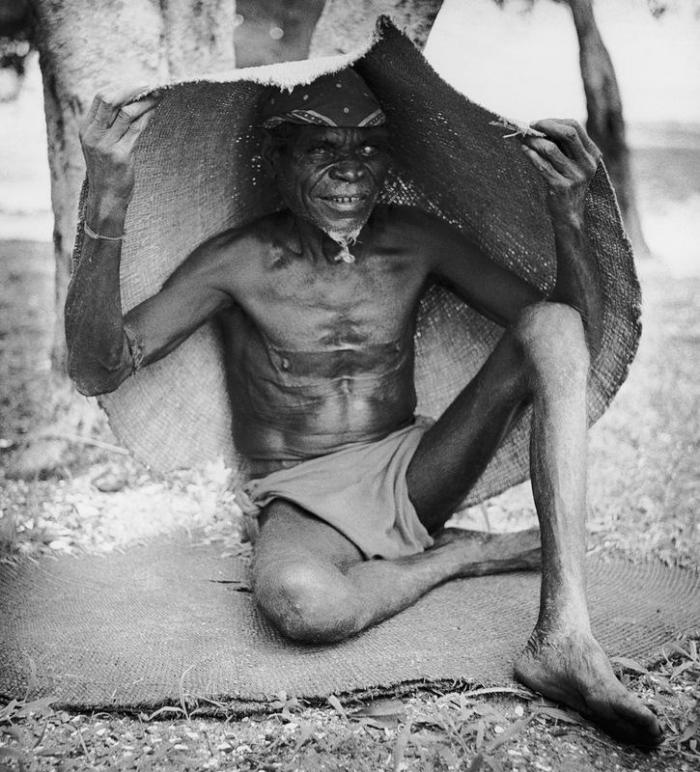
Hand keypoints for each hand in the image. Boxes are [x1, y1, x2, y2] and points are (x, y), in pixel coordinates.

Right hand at [79, 85, 159, 225]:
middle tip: (150, 85)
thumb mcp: (99, 146)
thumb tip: (126, 104)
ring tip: (158, 95)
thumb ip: (106, 126)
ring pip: (126, 112)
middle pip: (110, 99)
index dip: (121, 88)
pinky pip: (136, 129)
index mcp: (86, 129)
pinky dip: (147, 117)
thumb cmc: (106, 172)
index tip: (138, 85)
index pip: (101, 98)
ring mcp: (106, 145)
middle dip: (132, 89)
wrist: (106, 198)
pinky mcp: (121, 155)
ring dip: (145, 102)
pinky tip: (155, 111)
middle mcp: (93, 134)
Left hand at [520, 119, 600, 229]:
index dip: (554, 121)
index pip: (575, 126)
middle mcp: (587, 164)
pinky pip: (542, 166)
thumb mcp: (572, 165)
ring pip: (551, 149)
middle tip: (529, 126)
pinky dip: (530, 155)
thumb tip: (539, 128)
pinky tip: (523, 150)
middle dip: (545, 126)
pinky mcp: (561, 187)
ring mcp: (575, 176)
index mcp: (592, 154)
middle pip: (568, 133)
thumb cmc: (567, 185)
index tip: (538, 123)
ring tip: (522, 138)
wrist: (569, 215)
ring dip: (533, 141)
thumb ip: (563, 147)